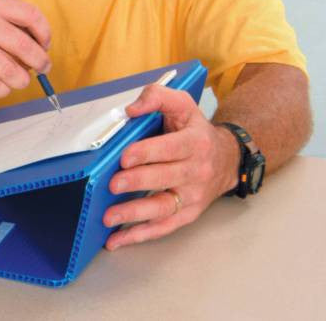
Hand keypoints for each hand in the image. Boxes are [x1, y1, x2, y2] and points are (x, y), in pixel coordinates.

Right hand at [0, 0, 51, 97]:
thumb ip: (9, 19)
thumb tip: (40, 41)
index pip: (31, 15)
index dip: (44, 33)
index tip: (45, 45)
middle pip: (25, 47)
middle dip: (40, 62)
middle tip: (43, 68)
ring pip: (12, 71)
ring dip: (20, 80)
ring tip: (19, 80)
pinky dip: (1, 90)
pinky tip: (0, 87)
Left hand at [103, 84, 239, 249]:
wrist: (228, 158)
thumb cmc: (194, 129)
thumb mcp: (182, 104)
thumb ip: (157, 97)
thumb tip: (131, 110)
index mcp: (195, 142)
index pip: (171, 148)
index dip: (147, 153)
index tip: (125, 157)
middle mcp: (196, 171)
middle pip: (165, 178)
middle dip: (138, 182)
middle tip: (114, 184)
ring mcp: (192, 196)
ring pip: (163, 207)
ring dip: (135, 214)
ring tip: (109, 217)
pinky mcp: (188, 214)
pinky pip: (164, 227)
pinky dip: (140, 235)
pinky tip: (117, 239)